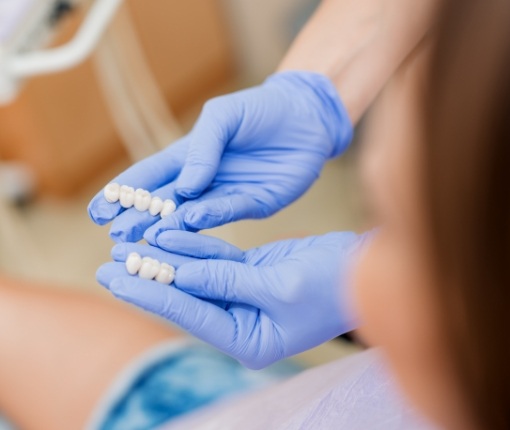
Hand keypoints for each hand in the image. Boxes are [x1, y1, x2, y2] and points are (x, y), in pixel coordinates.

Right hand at [88, 71, 351, 242]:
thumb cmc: (260, 110)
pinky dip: (209, 218)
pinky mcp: (255, 204)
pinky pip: (229, 212)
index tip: (99, 211)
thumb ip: (202, 147)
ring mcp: (228, 194)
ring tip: (146, 238)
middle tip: (118, 236)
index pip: (149, 177)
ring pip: (192, 215)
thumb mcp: (223, 117)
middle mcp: (204, 180)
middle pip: (165, 203)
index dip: (123, 194)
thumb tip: (184, 187)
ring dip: (169, 227)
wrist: (307, 117)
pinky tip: (190, 221)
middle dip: (140, 219)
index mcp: (190, 156)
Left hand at [96, 231, 368, 368]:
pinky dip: (193, 246)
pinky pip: (215, 259)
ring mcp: (245, 296)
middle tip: (108, 263)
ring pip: (196, 275)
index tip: (113, 278)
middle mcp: (242, 322)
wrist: (365, 268)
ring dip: (166, 258)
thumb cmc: (334, 286)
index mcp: (249, 339)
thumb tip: (180, 274)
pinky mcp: (251, 274)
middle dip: (147, 278)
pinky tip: (168, 233)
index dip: (149, 293)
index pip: (189, 312)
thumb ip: (228, 280)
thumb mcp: (281, 286)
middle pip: (185, 296)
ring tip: (130, 243)